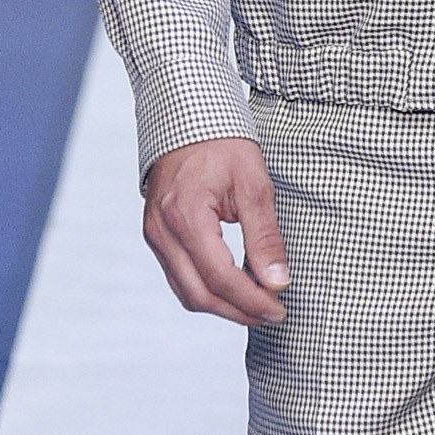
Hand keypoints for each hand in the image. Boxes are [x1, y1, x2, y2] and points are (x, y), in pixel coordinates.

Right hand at [143, 138, 290, 324]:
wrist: (188, 121)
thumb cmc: (223, 145)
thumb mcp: (254, 185)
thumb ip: (265, 236)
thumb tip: (278, 281)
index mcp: (185, 215)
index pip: (220, 277)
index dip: (251, 300)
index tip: (279, 308)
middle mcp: (162, 231)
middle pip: (199, 295)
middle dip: (239, 312)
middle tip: (272, 314)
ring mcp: (155, 236)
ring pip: (186, 293)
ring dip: (223, 306)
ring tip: (257, 304)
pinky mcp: (157, 237)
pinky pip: (180, 278)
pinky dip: (208, 290)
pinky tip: (235, 287)